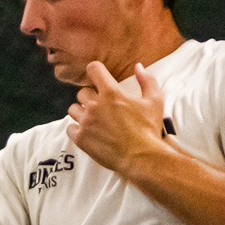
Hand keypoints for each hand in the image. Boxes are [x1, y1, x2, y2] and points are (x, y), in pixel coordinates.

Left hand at [67, 61, 169, 175]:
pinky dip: (77, 129)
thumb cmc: (149, 129)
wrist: (141, 158)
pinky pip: (69, 128)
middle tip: (102, 108)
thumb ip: (147, 80)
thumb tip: (138, 67)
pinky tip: (88, 133)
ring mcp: (86, 122)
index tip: (98, 77)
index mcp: (111, 92)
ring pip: (73, 109)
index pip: (93, 69)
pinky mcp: (81, 138)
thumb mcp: (155, 101)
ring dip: (82, 112)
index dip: (95, 71)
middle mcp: (95, 104)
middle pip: (82, 92)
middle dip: (91, 98)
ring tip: (94, 121)